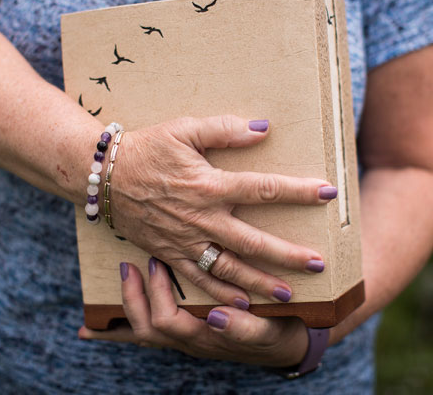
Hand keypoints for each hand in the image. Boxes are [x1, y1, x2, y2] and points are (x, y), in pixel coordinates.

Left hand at [78, 258, 308, 366]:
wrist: (286, 344)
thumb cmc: (278, 331)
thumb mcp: (269, 330)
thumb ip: (244, 328)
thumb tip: (217, 316)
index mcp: (206, 338)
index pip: (168, 323)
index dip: (157, 295)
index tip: (156, 265)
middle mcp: (189, 342)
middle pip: (146, 329)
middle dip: (134, 297)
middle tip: (131, 265)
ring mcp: (184, 339)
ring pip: (142, 333)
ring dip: (126, 306)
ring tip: (122, 275)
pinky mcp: (183, 333)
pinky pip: (144, 335)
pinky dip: (115, 332)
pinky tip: (91, 328)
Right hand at [109, 115, 335, 306]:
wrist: (103, 176)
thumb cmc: (146, 149)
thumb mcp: (183, 129)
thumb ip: (224, 129)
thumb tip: (262, 128)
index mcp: (209, 185)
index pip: (264, 190)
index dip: (299, 191)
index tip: (328, 193)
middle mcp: (202, 218)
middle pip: (254, 242)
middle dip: (289, 255)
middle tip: (319, 264)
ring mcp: (186, 241)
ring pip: (230, 269)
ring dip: (260, 283)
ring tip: (289, 294)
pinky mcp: (170, 254)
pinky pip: (199, 281)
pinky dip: (221, 295)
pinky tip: (243, 304)